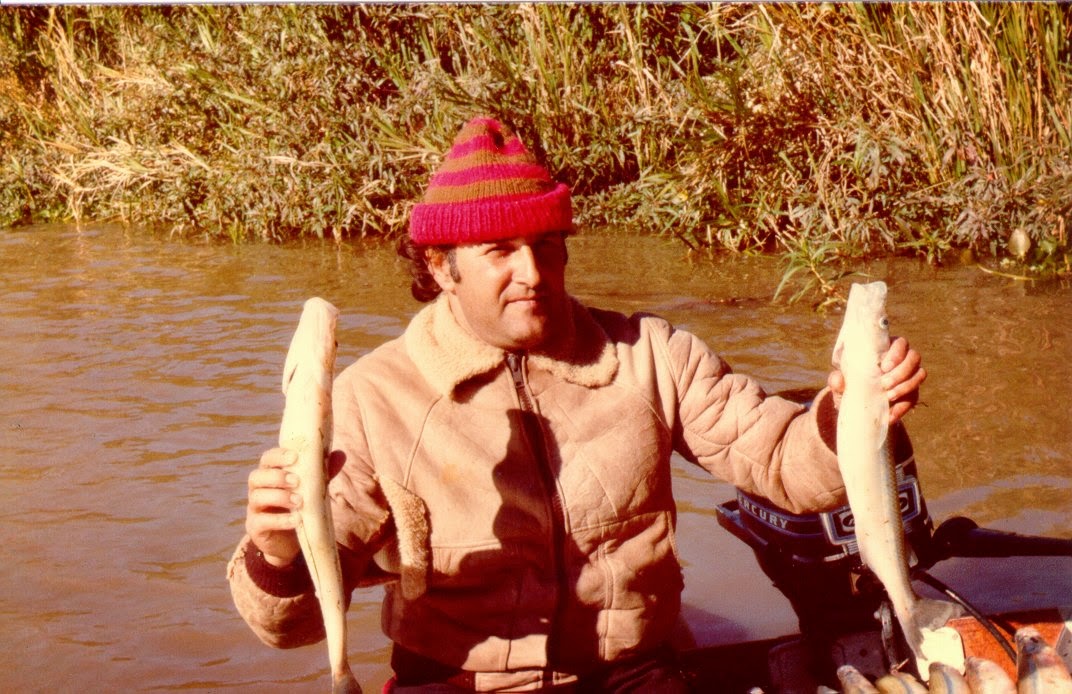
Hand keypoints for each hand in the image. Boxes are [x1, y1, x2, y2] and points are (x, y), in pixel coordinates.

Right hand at [245, 447, 345, 566]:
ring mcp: (255, 509)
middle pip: (256, 477)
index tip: (294, 457)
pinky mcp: (256, 528)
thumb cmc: (298, 507)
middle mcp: (258, 490)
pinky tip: (296, 520)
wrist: (289, 541)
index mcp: (269, 475)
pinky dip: (279, 520)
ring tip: (299, 501)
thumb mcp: (311, 489)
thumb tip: (341, 455)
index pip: (267, 459)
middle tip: (297, 481)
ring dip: (279, 497)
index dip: (277, 456)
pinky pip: (261, 522)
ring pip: (257, 498)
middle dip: (276, 477)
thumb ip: (323, 473)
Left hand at [827, 336, 926, 424]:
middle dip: (901, 372)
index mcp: (885, 349)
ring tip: (888, 397)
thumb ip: (837, 380)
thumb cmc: (849, 385)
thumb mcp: (841, 383)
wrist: (857, 405)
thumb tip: (837, 379)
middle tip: (885, 384)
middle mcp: (902, 359)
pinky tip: (890, 415)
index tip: (885, 367)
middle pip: (914, 357)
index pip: (900, 343)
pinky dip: (903, 407)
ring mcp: (909, 375)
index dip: (897, 353)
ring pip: (920, 374)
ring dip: (905, 387)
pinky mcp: (912, 392)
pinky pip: (915, 397)